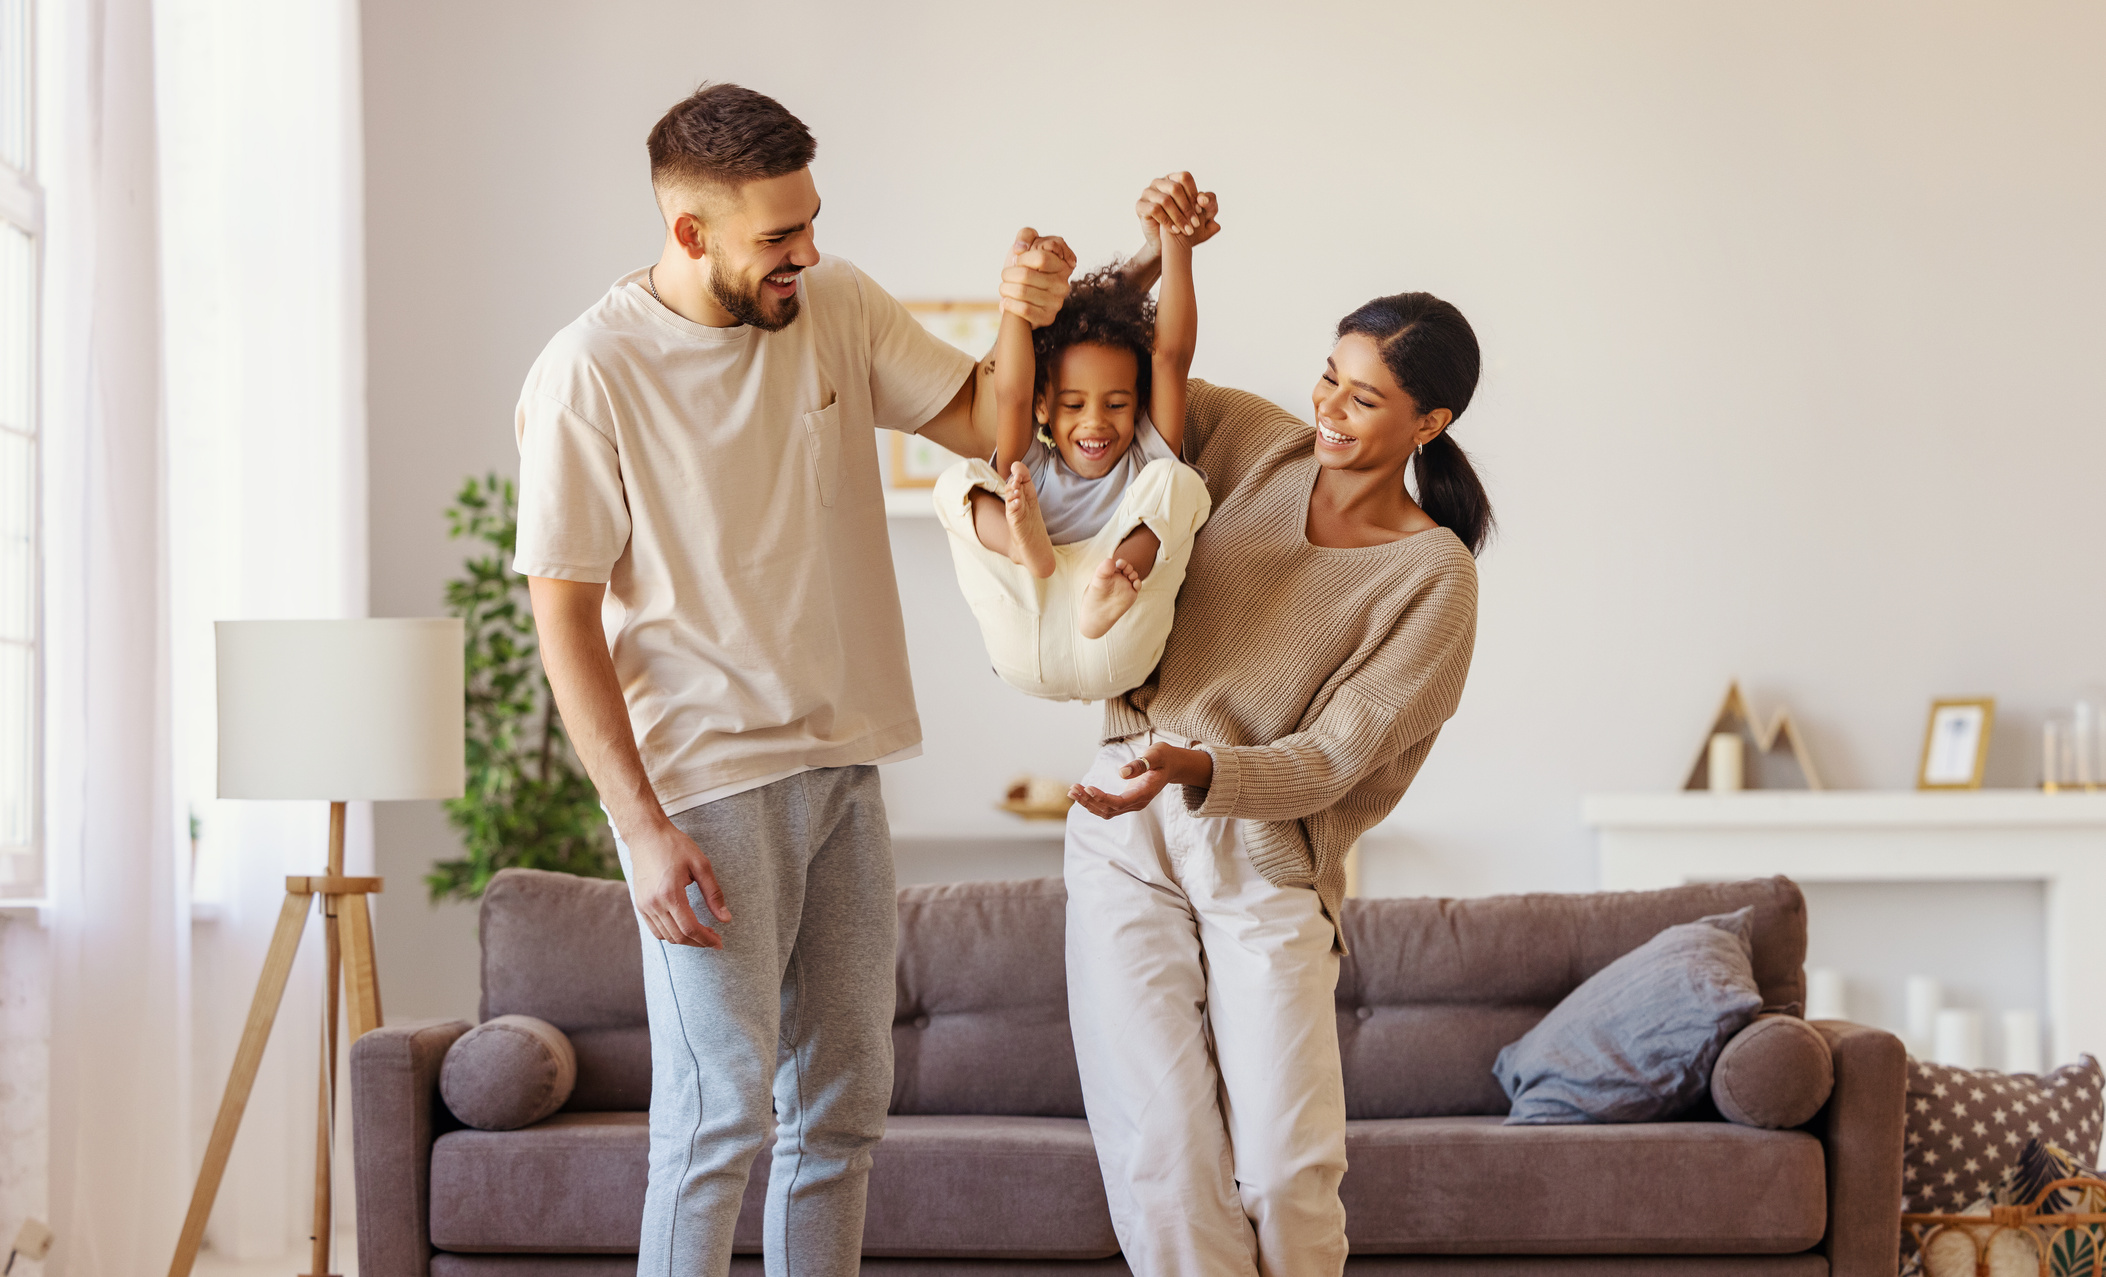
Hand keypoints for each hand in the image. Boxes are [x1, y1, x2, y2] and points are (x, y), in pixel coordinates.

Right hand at [627, 819, 731, 947]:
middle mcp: (654, 904)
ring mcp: (644, 905)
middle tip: (714, 939)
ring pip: (666, 936)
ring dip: (685, 940)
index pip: (690, 928)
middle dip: (698, 942)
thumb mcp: (701, 865)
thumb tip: (726, 919)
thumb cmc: (675, 846)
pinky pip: (655, 929)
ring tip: (701, 933)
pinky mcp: (639, 904)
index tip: (719, 942)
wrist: (646, 835)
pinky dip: (670, 934)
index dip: (706, 939)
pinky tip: (683, 927)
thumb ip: (714, 894)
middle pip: (678, 936)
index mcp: (670, 894)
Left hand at [1000, 226, 1076, 326]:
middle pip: (1026, 275)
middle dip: (1008, 274)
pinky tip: (1006, 301)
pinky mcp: (1048, 318)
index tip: (1017, 260)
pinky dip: (1008, 304)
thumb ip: (1026, 235)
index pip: (1040, 258)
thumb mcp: (1027, 246)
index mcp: (1062, 264)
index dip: (1022, 258)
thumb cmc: (1025, 268)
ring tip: (1004, 288)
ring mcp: (1057, 302)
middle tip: (1006, 275)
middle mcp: (1063, 284)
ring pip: (1022, 292)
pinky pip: (1024, 310)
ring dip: (1005, 288)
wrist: (1022, 297)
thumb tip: (1021, 248)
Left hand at [1068, 743, 1214, 819]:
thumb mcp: (1156, 755)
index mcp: (1145, 793)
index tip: (1088, 788)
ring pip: (1106, 811)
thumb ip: (1141, 763)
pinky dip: (1093, 801)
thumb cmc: (1164, 758)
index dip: (1103, 798)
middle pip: (1110, 809)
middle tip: (1073, 789)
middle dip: (1090, 801)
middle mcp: (1138, 803)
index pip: (1120, 802)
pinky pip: (1107, 806)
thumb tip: (1121, 773)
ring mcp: (1132, 804)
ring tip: (1072, 791)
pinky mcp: (1127, 801)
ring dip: (1088, 803)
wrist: (1172, 766)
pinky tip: (1081, 792)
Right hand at [1136, 172, 1220, 247]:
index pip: (1185, 178)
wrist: (1166, 244)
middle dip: (1188, 208)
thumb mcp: (1203, 216)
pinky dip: (1167, 221)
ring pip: (1165, 200)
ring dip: (1179, 217)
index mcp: (1174, 179)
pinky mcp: (1140, 205)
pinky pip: (1155, 209)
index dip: (1194, 194)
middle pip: (1175, 188)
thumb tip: (1204, 199)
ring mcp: (1148, 193)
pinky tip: (1175, 231)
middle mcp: (1159, 182)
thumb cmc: (1185, 226)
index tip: (1201, 211)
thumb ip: (1209, 206)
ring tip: (1187, 230)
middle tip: (1196, 224)